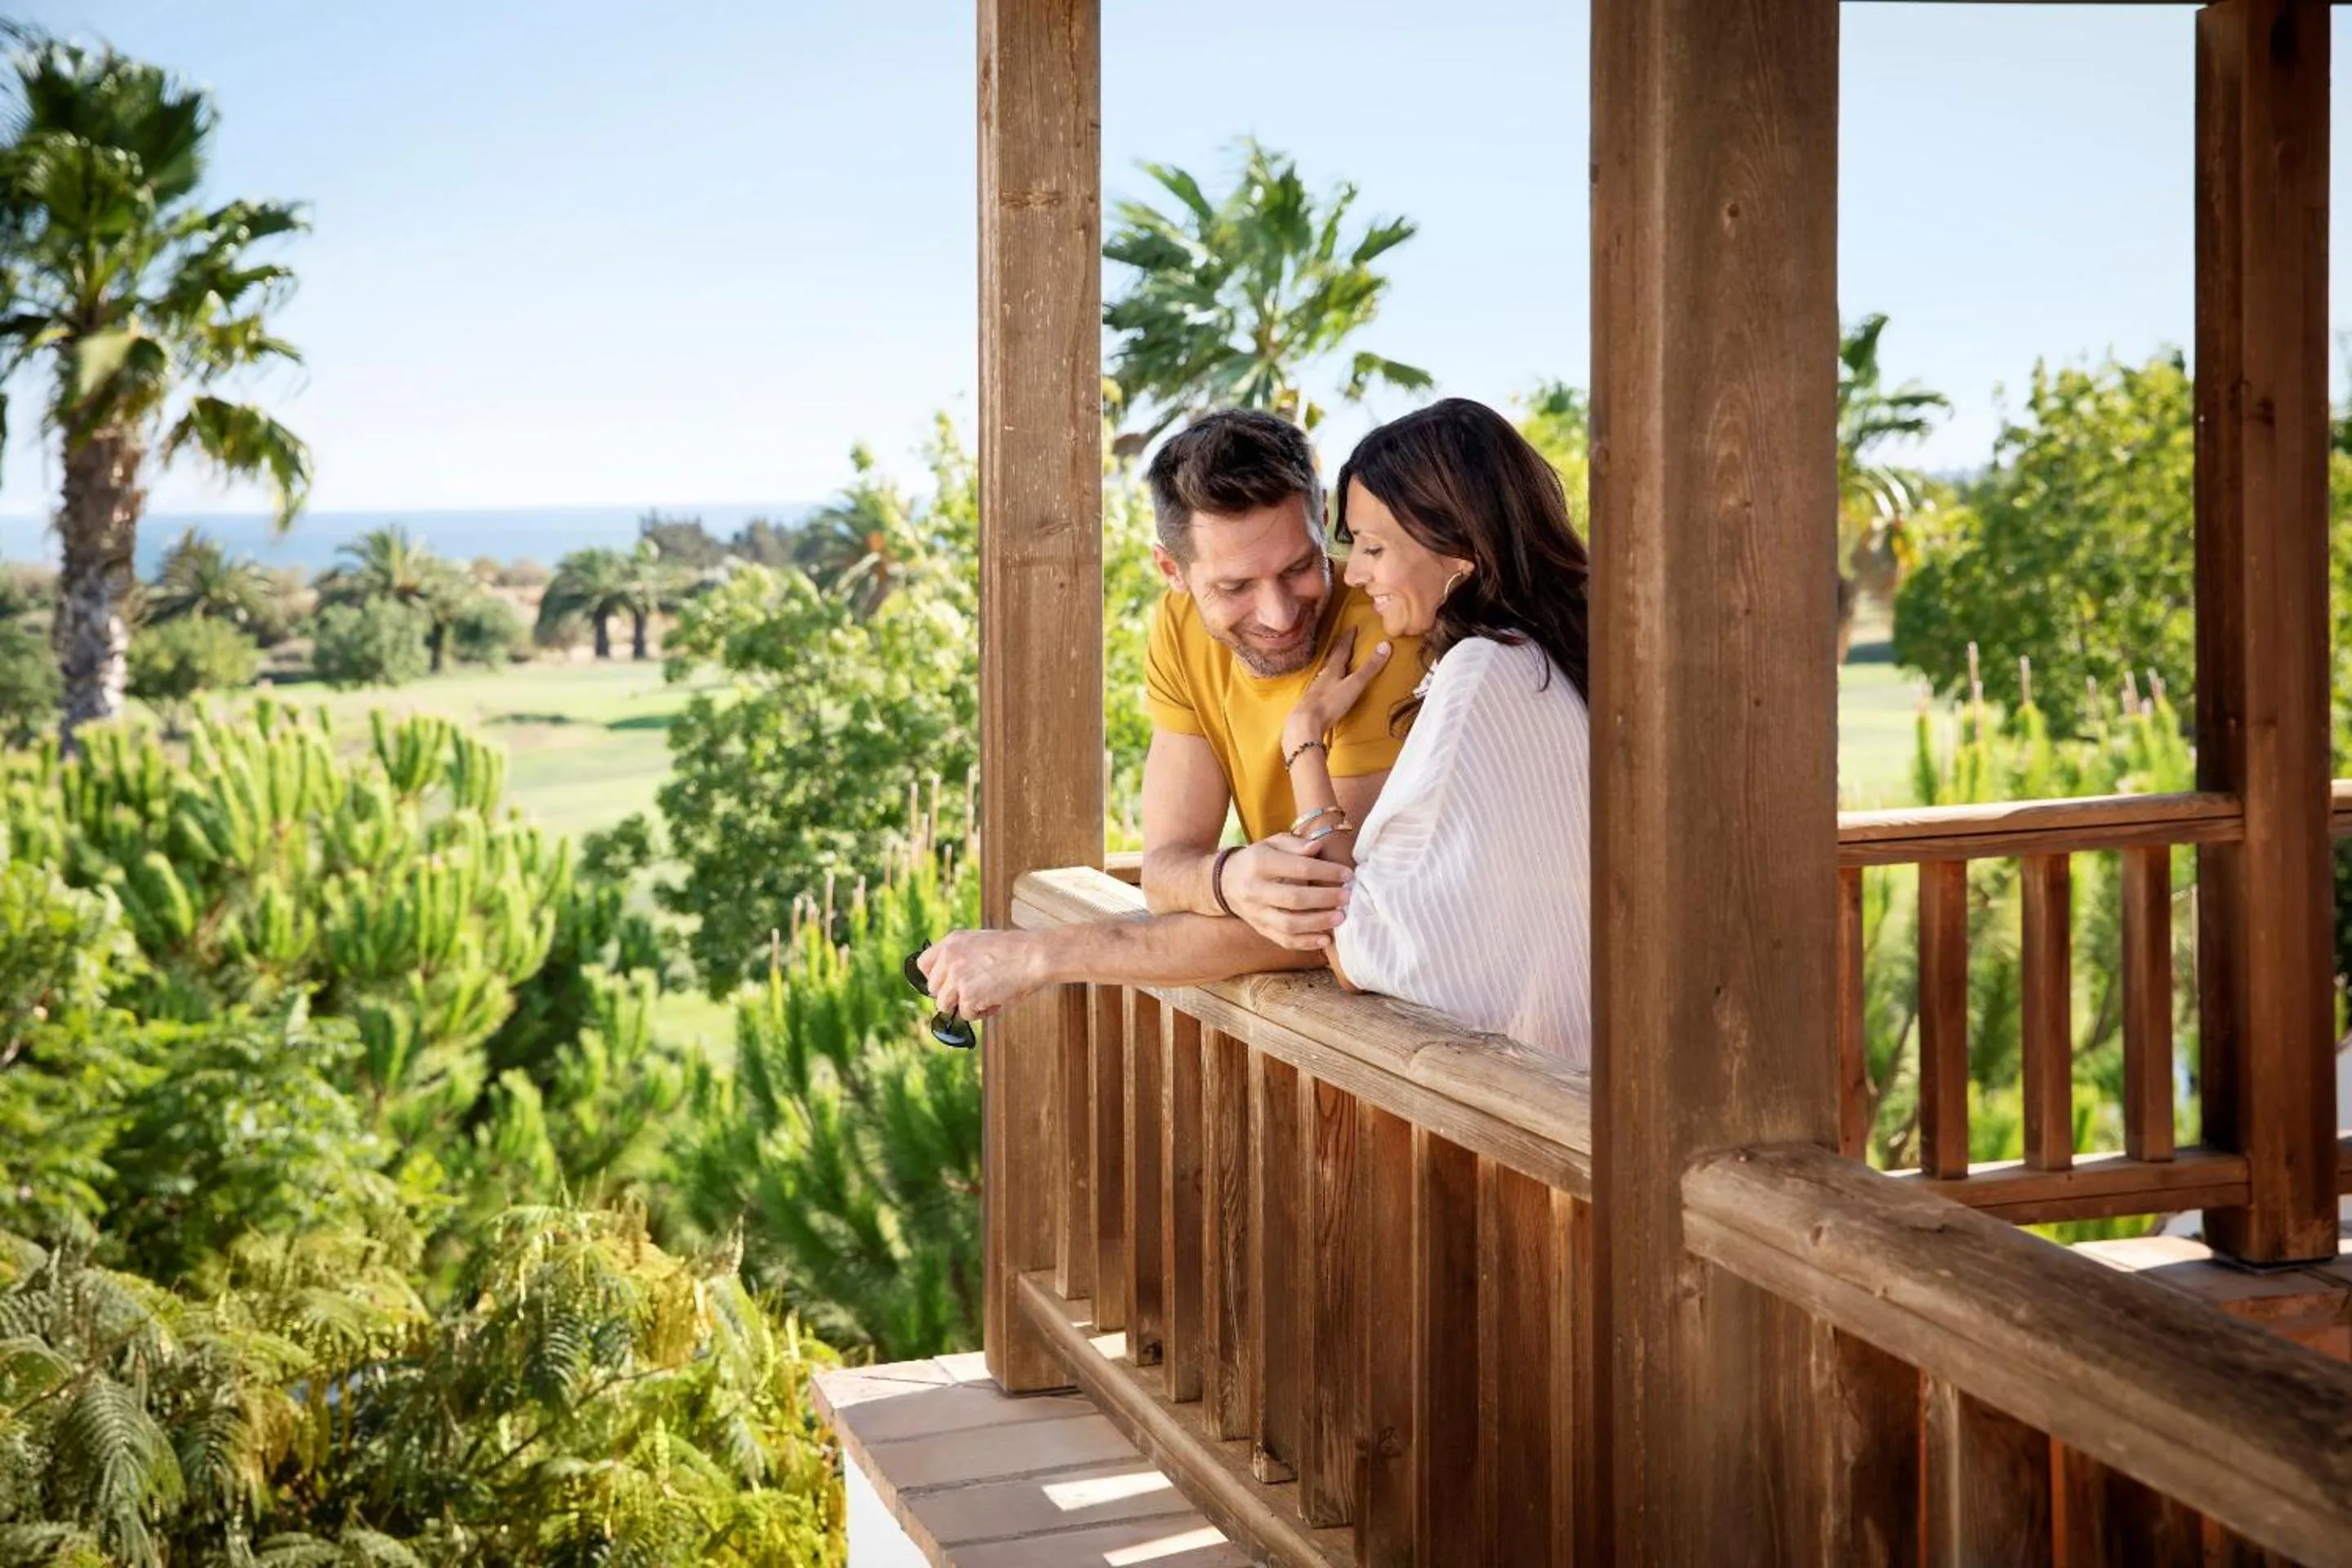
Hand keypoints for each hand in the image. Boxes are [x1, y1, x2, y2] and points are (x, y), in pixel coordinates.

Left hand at [918, 929, 1049, 1020]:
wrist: (1034, 955)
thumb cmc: (1015, 950)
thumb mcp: (980, 942)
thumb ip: (960, 957)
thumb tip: (949, 982)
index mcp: (952, 942)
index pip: (924, 964)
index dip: (935, 978)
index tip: (946, 984)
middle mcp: (949, 958)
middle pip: (933, 989)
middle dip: (951, 995)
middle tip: (972, 993)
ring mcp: (957, 977)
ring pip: (945, 1005)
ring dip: (964, 1005)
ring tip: (985, 997)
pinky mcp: (968, 996)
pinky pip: (965, 1014)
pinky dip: (980, 1013)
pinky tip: (995, 1001)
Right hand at [1220, 834, 1351, 951]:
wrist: (1225, 882)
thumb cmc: (1258, 859)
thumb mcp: (1272, 844)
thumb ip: (1295, 845)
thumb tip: (1317, 847)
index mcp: (1259, 864)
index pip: (1297, 868)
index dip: (1325, 871)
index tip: (1347, 874)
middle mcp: (1255, 890)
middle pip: (1293, 899)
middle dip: (1324, 899)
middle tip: (1346, 897)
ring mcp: (1257, 913)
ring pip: (1289, 924)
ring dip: (1318, 923)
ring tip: (1340, 917)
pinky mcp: (1261, 929)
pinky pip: (1284, 940)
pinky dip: (1307, 943)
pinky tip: (1326, 938)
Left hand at [1284, 628, 1393, 754]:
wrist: (1305, 723)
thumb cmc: (1330, 703)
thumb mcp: (1354, 684)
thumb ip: (1369, 667)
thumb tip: (1385, 645)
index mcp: (1333, 669)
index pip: (1341, 649)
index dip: (1348, 638)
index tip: (1352, 628)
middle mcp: (1323, 676)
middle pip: (1332, 658)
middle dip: (1339, 648)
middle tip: (1343, 639)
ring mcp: (1316, 689)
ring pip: (1326, 671)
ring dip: (1332, 664)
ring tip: (1337, 660)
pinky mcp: (1314, 702)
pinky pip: (1323, 686)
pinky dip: (1328, 681)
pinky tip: (1328, 686)